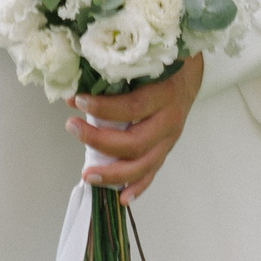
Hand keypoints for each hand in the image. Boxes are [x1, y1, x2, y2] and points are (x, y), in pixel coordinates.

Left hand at [68, 55, 202, 201]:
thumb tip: (72, 89)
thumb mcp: (142, 62)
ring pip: (144, 164)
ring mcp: (170, 138)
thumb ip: (114, 74)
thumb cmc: (159, 64)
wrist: (189, 73)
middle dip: (99, 141)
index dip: (103, 108)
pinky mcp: (167, 149)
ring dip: (114, 173)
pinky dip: (137, 187)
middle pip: (135, 142)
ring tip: (87, 175)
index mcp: (164, 94)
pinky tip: (121, 198)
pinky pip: (152, 172)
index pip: (132, 107)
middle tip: (71, 128)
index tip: (76, 101)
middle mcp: (169, 120)